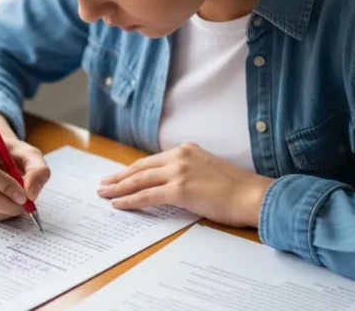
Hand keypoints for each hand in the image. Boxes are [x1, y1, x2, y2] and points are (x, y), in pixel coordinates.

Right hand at [0, 136, 50, 220]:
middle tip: (25, 204)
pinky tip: (5, 202)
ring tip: (17, 201)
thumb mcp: (31, 155)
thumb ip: (38, 170)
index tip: (24, 196)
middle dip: (9, 204)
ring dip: (6, 211)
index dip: (8, 188)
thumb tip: (32, 193)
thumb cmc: (13, 155)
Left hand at [97, 143, 273, 227]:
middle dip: (119, 177)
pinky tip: (118, 204)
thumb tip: (173, 183)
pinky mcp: (180, 189)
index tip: (119, 175)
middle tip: (103, 184)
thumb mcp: (209, 169)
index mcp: (187, 150)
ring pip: (139, 180)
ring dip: (118, 188)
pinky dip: (130, 200)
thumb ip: (190, 170)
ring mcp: (179, 172)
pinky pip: (147, 196)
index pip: (152, 161)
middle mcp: (180, 156)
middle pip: (141, 168)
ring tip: (104, 193)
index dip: (133, 170)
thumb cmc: (235, 188)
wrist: (251, 195)